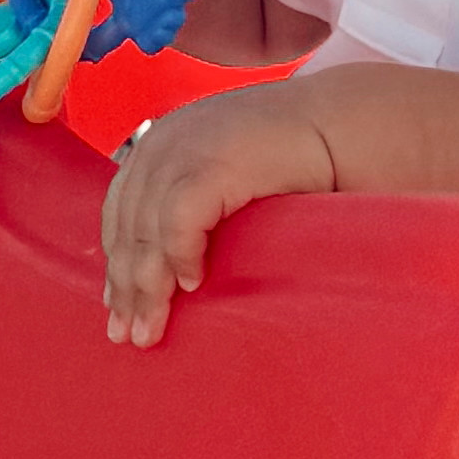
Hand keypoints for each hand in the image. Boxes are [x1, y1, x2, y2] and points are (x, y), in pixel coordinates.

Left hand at [101, 90, 336, 345]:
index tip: (116, 304)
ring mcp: (185, 149)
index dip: (115, 261)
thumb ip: (195, 199)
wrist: (342, 123)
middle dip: (125, 286)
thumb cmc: (294, 156)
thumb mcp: (228, 171)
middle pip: (126, 226)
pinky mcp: (213, 164)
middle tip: (125, 335)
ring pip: (146, 232)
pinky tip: (192, 286)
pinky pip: (179, 223)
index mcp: (163, 142)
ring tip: (150, 330)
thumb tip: (170, 265)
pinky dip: (180, 257)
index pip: (120, 210)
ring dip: (147, 288)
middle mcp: (165, 142)